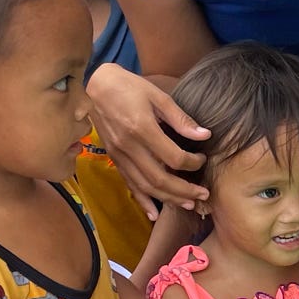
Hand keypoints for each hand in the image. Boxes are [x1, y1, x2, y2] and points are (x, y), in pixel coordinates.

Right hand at [86, 65, 209, 218]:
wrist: (94, 85)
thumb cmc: (128, 87)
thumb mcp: (157, 96)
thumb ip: (180, 119)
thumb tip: (204, 135)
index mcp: (141, 129)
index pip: (173, 157)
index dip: (192, 163)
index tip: (202, 160)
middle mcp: (129, 147)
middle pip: (160, 179)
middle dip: (184, 191)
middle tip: (203, 194)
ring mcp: (119, 156)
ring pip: (145, 186)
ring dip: (168, 198)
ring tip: (188, 203)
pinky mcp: (114, 159)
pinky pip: (129, 184)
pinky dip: (142, 201)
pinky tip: (154, 213)